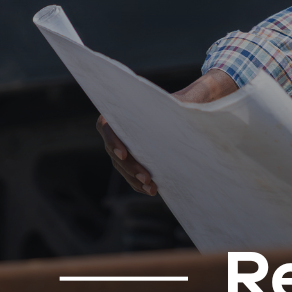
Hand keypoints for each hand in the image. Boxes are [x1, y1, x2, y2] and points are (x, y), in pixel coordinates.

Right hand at [96, 68, 238, 194]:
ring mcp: (123, 146)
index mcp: (122, 111)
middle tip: (146, 178)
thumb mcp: (179, 100)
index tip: (124, 154)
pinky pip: (130, 175)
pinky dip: (139, 184)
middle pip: (114, 152)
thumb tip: (185, 104)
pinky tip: (151, 190)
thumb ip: (179, 101)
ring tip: (151, 188)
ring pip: (121, 167)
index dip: (112, 141)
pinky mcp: (132, 159)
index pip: (106, 127)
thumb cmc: (180, 102)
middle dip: (130, 168)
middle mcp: (118, 130)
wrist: (185, 113)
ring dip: (134, 179)